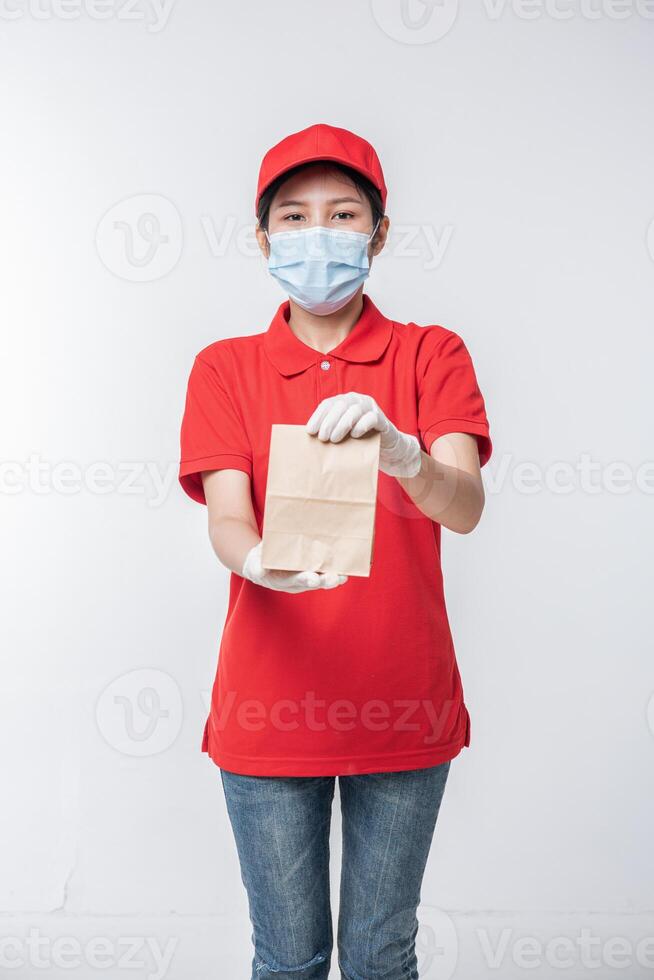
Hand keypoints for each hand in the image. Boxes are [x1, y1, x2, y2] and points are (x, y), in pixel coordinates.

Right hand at [241, 541, 347, 593]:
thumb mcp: (254, 565)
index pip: (296, 581)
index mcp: (284, 581)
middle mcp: (298, 581)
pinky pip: (326, 570)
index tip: (313, 578)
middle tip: (335, 577)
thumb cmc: (259, 563)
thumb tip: (261, 571)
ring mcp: (307, 576)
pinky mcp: (312, 569)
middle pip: (314, 582)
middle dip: (325, 580)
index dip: (305, 579)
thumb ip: (257, 568)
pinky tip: (346, 563)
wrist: (262, 563)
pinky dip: (336, 567)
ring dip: (335, 577)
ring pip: (323, 578)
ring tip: (344, 574)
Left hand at [306, 391, 421, 477]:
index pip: (327, 404)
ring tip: (335, 440)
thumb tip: (310, 440)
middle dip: (329, 422)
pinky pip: (371, 418)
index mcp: (344, 402)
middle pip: (340, 406)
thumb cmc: (360, 443)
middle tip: (323, 438)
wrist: (387, 450)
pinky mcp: (382, 419)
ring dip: (342, 425)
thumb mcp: (343, 436)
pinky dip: (361, 426)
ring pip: (354, 410)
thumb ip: (330, 433)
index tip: (310, 431)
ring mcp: (371, 407)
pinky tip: (354, 436)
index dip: (318, 416)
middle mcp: (357, 400)